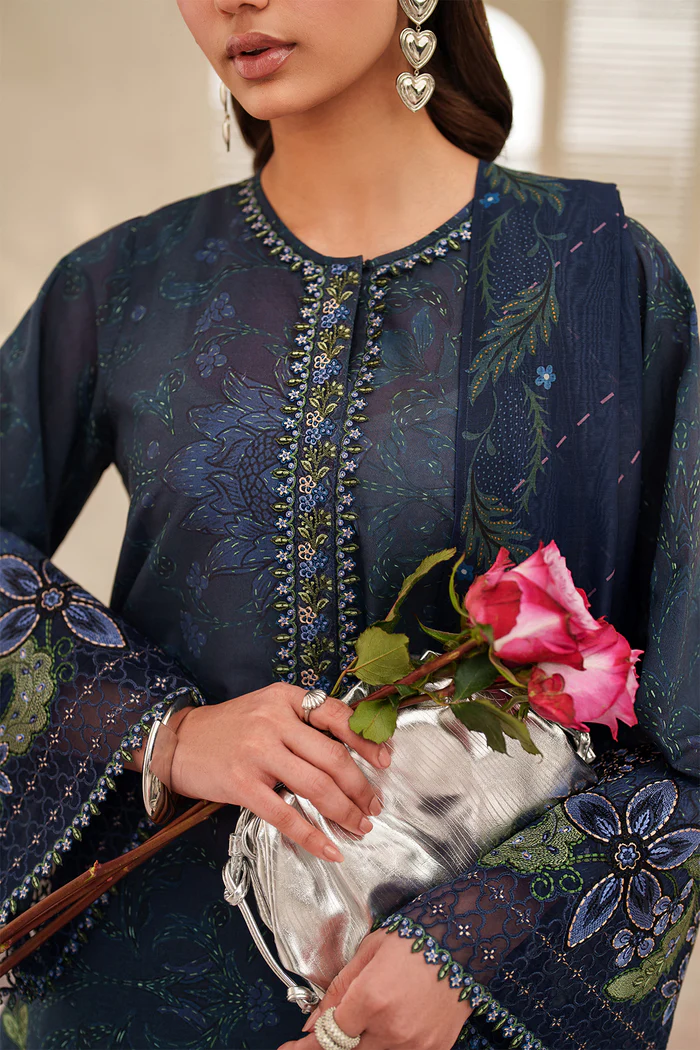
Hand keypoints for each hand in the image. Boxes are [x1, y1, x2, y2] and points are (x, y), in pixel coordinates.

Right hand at [167, 684, 389, 861]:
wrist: (179, 741)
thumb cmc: (230, 727)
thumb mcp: (268, 708)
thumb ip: (303, 721)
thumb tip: (351, 749)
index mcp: (285, 698)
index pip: (338, 716)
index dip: (367, 740)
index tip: (386, 760)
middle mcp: (273, 721)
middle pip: (332, 757)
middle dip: (361, 787)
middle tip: (374, 805)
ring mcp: (257, 753)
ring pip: (316, 787)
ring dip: (344, 812)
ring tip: (359, 825)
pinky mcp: (241, 784)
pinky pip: (285, 815)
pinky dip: (312, 836)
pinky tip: (329, 849)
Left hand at [277, 927, 472, 1049]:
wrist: (463, 941)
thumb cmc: (414, 938)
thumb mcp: (367, 953)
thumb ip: (337, 991)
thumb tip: (312, 1023)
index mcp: (370, 999)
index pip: (327, 1036)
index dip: (306, 1045)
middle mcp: (391, 1028)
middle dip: (338, 1038)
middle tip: (340, 1020)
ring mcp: (414, 1044)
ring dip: (364, 1041)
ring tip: (377, 1008)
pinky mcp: (433, 1049)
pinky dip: (391, 1041)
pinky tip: (396, 1018)